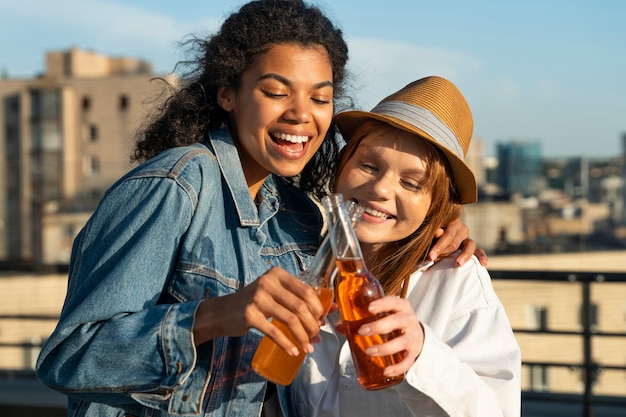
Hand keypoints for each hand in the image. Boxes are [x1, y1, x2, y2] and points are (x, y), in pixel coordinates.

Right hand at [193, 266, 323, 355]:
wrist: (222, 312)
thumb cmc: (254, 302)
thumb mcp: (273, 292)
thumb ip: (296, 296)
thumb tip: (329, 308)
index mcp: (277, 274)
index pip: (306, 291)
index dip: (318, 308)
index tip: (322, 322)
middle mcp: (268, 283)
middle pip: (300, 306)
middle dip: (312, 325)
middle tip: (316, 338)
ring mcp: (258, 298)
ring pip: (290, 320)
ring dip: (302, 336)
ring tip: (307, 347)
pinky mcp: (249, 315)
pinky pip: (274, 332)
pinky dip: (286, 344)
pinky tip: (293, 351)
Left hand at [357, 296, 423, 376]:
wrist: (416, 334)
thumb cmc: (395, 322)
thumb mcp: (384, 315)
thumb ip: (364, 318)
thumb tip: (339, 326)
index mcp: (401, 307)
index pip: (393, 302)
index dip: (382, 304)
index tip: (369, 308)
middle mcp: (409, 320)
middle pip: (397, 321)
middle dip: (379, 326)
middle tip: (362, 331)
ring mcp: (413, 337)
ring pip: (402, 341)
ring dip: (385, 348)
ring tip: (369, 351)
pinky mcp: (414, 352)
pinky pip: (407, 361)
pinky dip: (397, 367)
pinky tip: (386, 371)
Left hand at [428, 218, 487, 266]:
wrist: (433, 237)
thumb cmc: (429, 236)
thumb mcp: (430, 234)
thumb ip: (433, 234)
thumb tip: (438, 232)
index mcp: (451, 222)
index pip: (448, 235)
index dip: (439, 246)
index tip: (430, 257)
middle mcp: (461, 228)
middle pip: (455, 242)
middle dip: (444, 253)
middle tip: (434, 261)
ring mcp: (467, 237)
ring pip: (470, 245)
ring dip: (464, 255)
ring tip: (458, 264)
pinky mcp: (472, 247)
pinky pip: (479, 251)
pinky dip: (482, 256)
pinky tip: (483, 263)